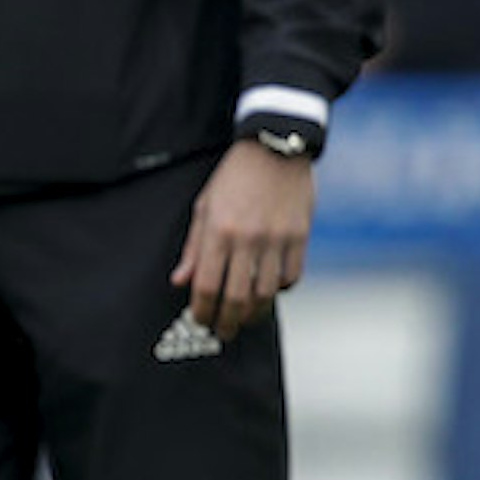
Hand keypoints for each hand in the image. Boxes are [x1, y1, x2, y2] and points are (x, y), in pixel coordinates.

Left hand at [172, 137, 314, 340]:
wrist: (274, 148)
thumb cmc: (233, 177)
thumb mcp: (204, 207)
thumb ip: (193, 248)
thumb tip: (180, 281)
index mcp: (219, 232)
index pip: (208, 286)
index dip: (203, 310)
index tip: (200, 321)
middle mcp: (248, 240)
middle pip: (238, 297)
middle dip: (228, 321)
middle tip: (223, 331)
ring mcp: (277, 240)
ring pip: (267, 293)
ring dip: (255, 312)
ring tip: (246, 318)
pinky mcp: (300, 237)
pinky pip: (292, 277)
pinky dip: (281, 290)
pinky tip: (270, 292)